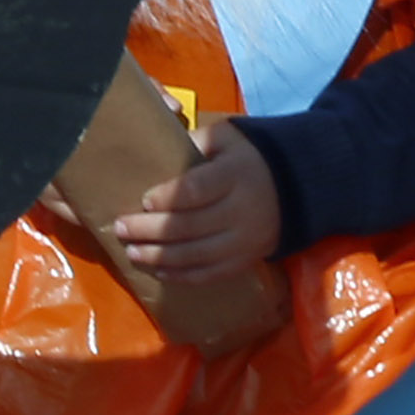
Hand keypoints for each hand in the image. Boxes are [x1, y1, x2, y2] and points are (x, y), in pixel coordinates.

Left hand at [108, 130, 281, 287]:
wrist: (294, 188)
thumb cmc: (246, 158)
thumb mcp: (225, 138)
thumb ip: (194, 142)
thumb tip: (155, 151)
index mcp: (235, 175)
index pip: (197, 190)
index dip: (169, 197)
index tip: (144, 199)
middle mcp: (241, 211)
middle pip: (190, 226)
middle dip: (150, 230)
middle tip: (120, 227)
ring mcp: (244, 241)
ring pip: (196, 256)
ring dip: (159, 257)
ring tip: (130, 252)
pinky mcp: (245, 261)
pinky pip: (209, 274)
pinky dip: (180, 275)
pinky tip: (156, 270)